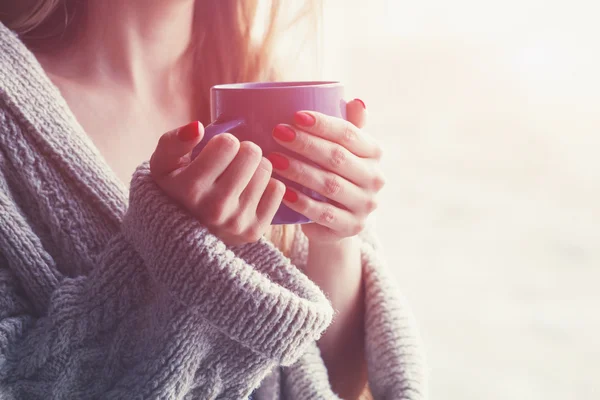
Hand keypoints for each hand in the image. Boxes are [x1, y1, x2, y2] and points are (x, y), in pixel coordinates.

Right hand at [150, 121, 284, 245]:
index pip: (228, 143)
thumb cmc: (176, 190)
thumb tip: (198, 127)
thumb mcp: (163, 164)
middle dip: (242, 152)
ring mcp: (236, 222)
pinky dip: (267, 186)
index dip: (223, 143)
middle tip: (231, 164)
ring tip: (239, 179)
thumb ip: (173, 142)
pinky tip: (249, 193)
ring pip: (266, 169)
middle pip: (252, 153)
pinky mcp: (254, 231)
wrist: (182, 236)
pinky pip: (277, 189)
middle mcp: (214, 208)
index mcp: (190, 188)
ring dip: (254, 169)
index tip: (215, 154)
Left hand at [266, 99, 384, 242]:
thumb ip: (349, 126)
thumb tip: (356, 101)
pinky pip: (324, 213)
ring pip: (329, 185)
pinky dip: (303, 202)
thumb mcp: (343, 149)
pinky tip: (284, 192)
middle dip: (305, 144)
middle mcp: (375, 178)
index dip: (322, 124)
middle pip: (337, 157)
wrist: (337, 220)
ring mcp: (365, 205)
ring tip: (274, 160)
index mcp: (374, 153)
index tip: (295, 116)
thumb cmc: (335, 173)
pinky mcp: (351, 227)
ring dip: (300, 171)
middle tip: (278, 133)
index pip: (349, 134)